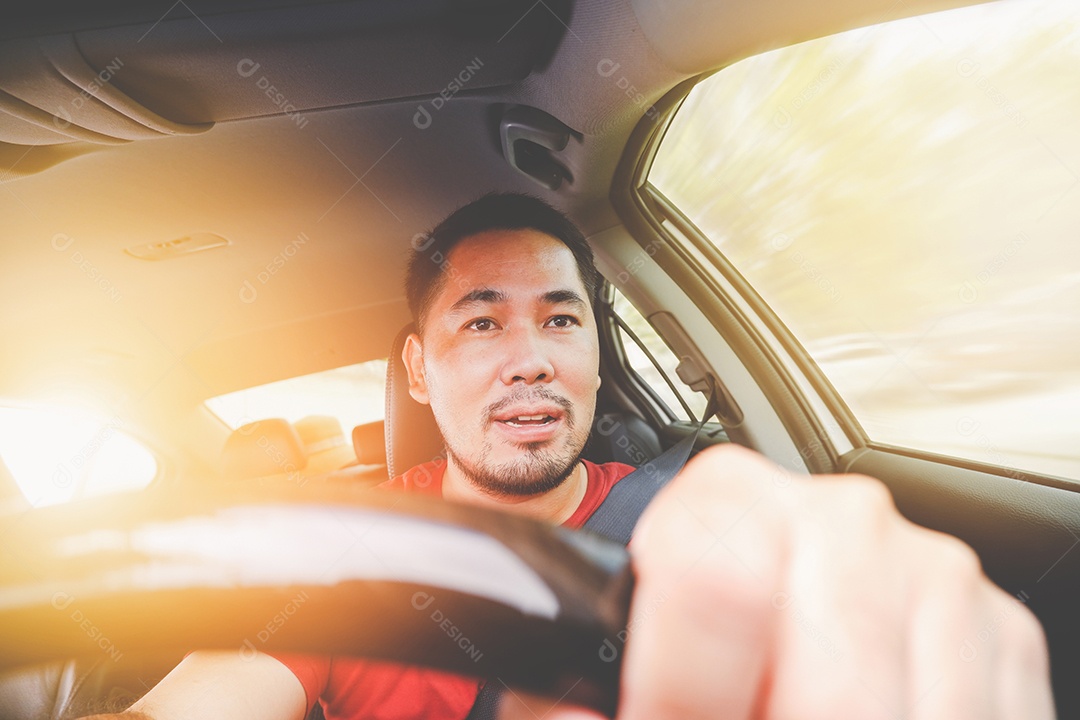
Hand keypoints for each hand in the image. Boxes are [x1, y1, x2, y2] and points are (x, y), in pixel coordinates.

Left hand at [500, 445, 1054, 719]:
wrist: (757, 611)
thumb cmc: (690, 642)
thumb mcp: (617, 658)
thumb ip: (571, 692)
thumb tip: (575, 709)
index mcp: (731, 500)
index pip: (716, 582)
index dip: (680, 689)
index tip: (659, 719)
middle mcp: (844, 520)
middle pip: (831, 687)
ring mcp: (936, 576)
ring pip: (898, 714)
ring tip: (778, 714)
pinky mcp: (1006, 635)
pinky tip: (861, 718)